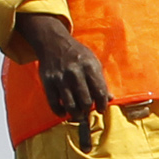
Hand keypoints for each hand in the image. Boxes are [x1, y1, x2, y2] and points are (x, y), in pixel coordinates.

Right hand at [12, 12, 111, 126]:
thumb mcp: (93, 62)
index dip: (102, 105)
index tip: (100, 110)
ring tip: (78, 115)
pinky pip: (54, 103)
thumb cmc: (77, 54)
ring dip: (76, 115)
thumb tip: (110, 98)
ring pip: (70, 105)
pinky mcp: (48, 82)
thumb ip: (101, 80)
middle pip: (85, 101)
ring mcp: (61, 78)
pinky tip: (64, 112)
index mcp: (90, 67)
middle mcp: (75, 73)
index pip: (100, 92)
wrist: (54, 42)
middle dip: (87, 110)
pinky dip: (59, 112)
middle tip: (87, 111)